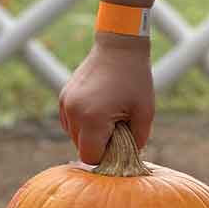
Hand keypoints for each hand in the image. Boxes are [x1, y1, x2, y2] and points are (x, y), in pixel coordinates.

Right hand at [59, 31, 155, 164]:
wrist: (119, 47)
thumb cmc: (136, 79)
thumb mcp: (145, 114)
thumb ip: (136, 142)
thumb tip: (126, 160)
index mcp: (92, 119)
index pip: (91, 157)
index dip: (106, 156)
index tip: (120, 145)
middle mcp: (73, 112)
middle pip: (81, 148)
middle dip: (99, 144)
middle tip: (118, 127)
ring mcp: (65, 104)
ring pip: (74, 136)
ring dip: (90, 134)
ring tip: (109, 116)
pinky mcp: (63, 97)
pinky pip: (70, 123)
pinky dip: (83, 124)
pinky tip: (99, 110)